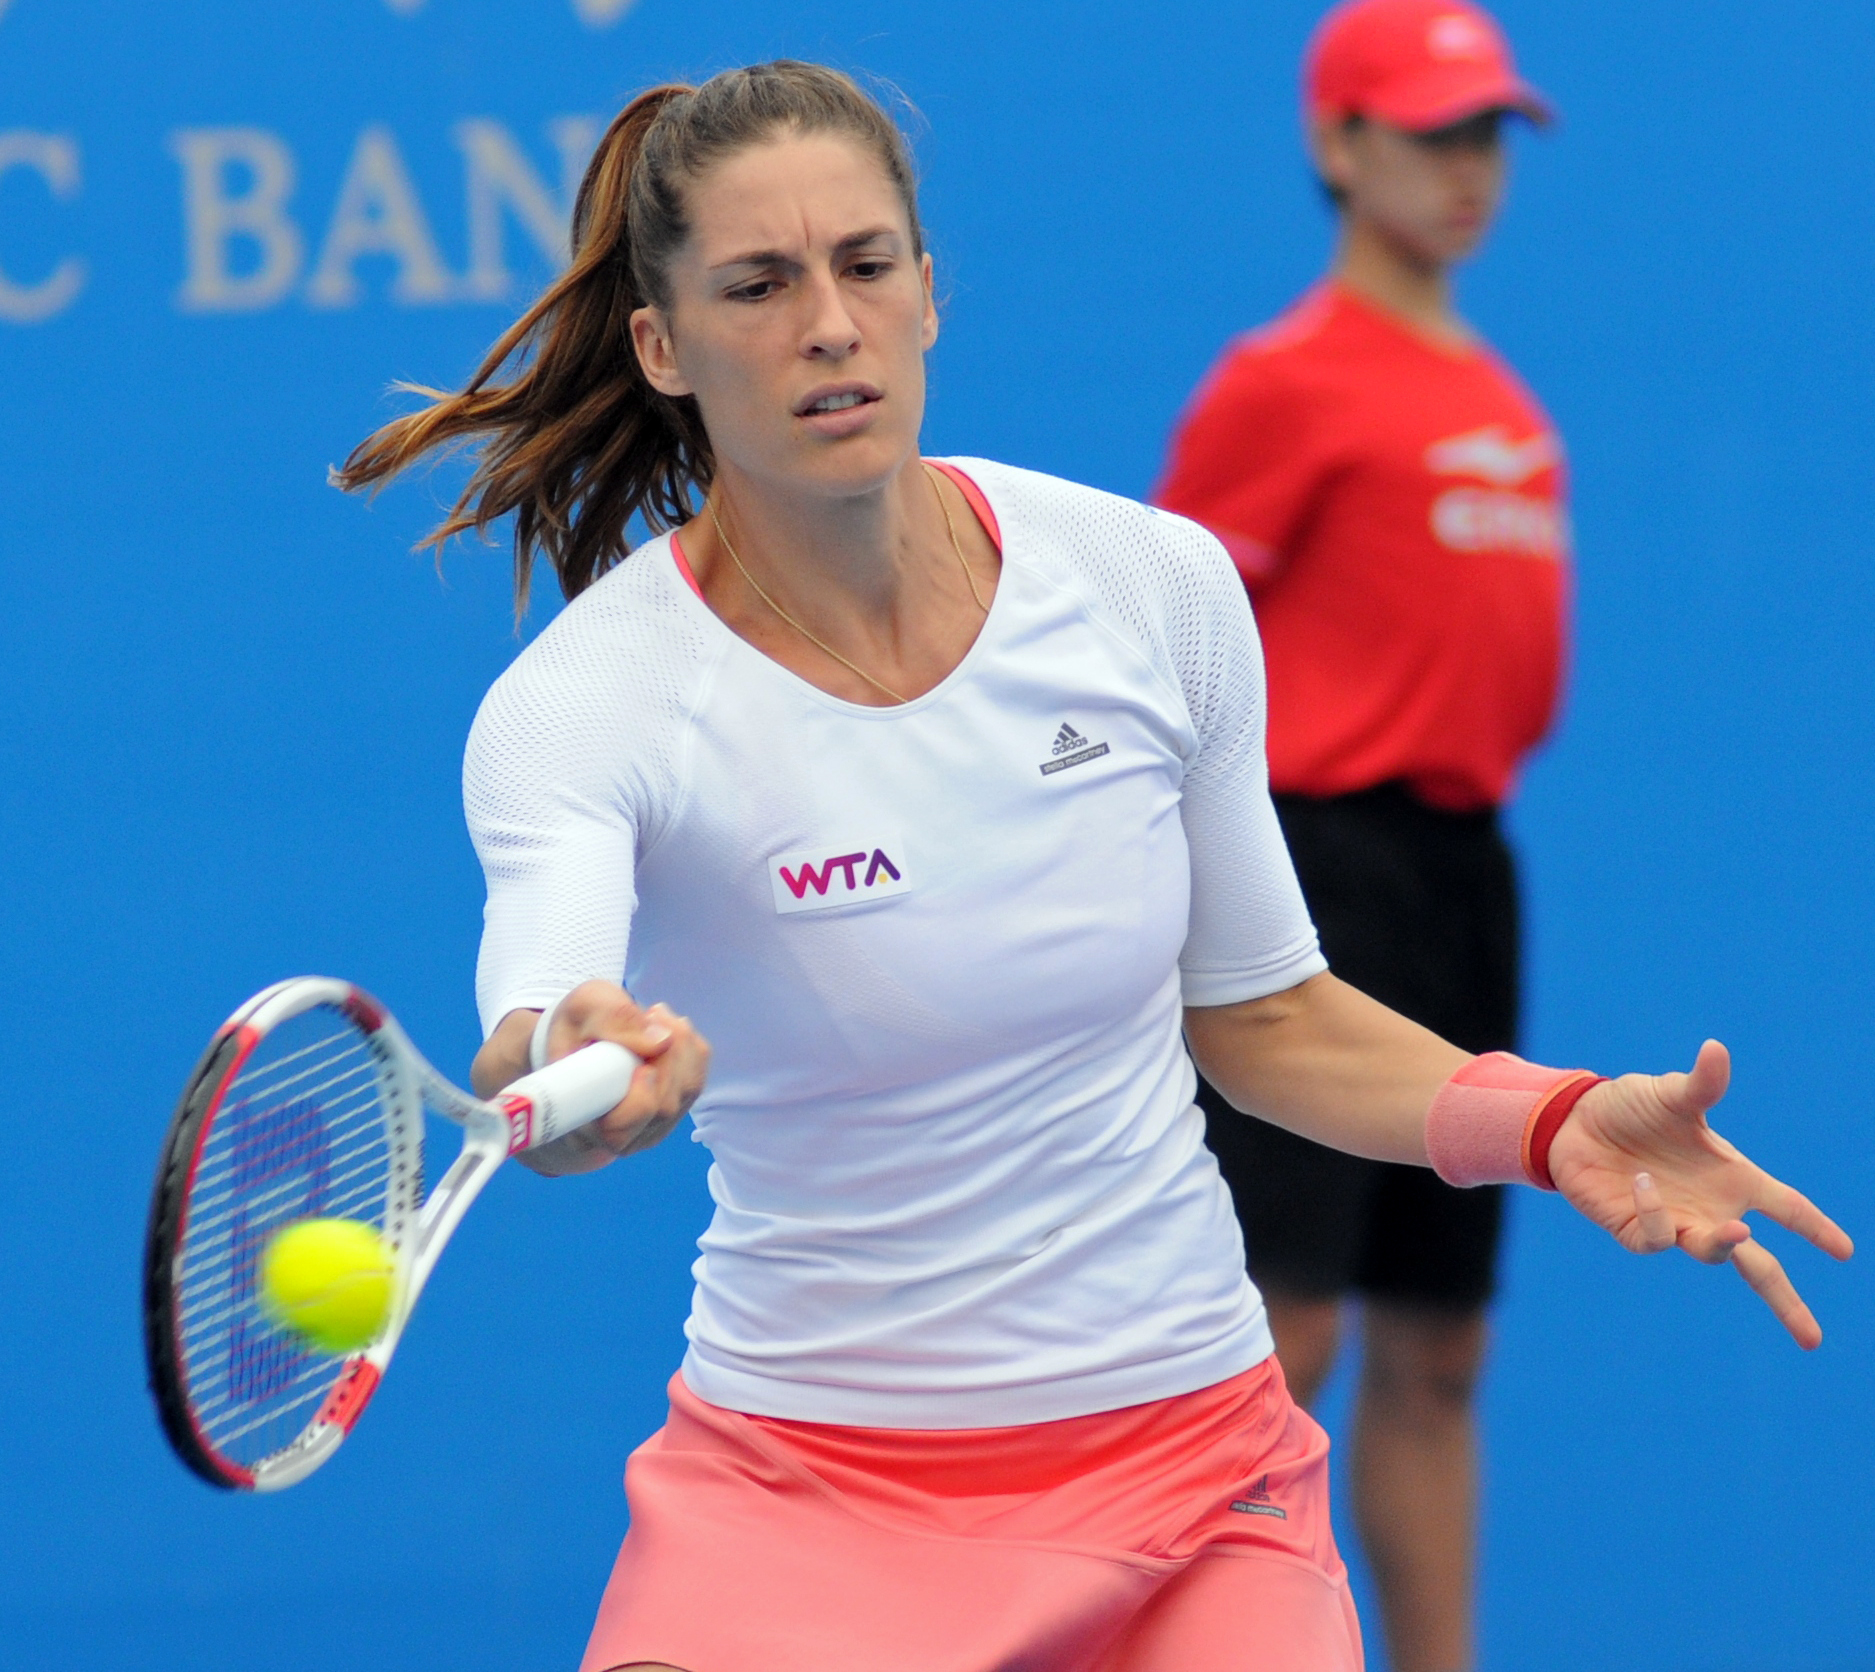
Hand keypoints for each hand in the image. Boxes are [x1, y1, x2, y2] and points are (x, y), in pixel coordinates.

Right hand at [542, 980, 710, 1162]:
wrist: (583, 1035)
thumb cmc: (578, 1026)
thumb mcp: (583, 1007)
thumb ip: (614, 1020)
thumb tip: (662, 1042)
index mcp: (585, 1122)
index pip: (619, 1132)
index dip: (638, 1101)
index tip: (642, 1066)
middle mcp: (622, 1133)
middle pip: (664, 1107)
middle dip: (666, 1055)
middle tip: (649, 1015)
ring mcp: (653, 1124)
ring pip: (687, 1090)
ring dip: (681, 1044)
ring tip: (655, 1016)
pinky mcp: (676, 1106)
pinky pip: (698, 1076)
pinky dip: (690, 1046)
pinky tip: (666, 1028)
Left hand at [1548, 1040, 1852, 1347]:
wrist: (1573, 1121)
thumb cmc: (1632, 1108)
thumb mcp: (1669, 1094)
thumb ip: (1699, 1085)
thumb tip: (1715, 1050)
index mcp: (1733, 1177)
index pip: (1786, 1207)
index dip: (1816, 1227)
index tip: (1844, 1250)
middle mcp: (1710, 1208)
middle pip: (1759, 1265)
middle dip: (1786, 1302)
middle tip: (1811, 1340)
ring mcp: (1675, 1222)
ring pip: (1711, 1254)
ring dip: (1725, 1246)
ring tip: (1736, 1232)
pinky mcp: (1634, 1229)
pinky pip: (1654, 1236)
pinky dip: (1655, 1215)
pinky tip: (1643, 1182)